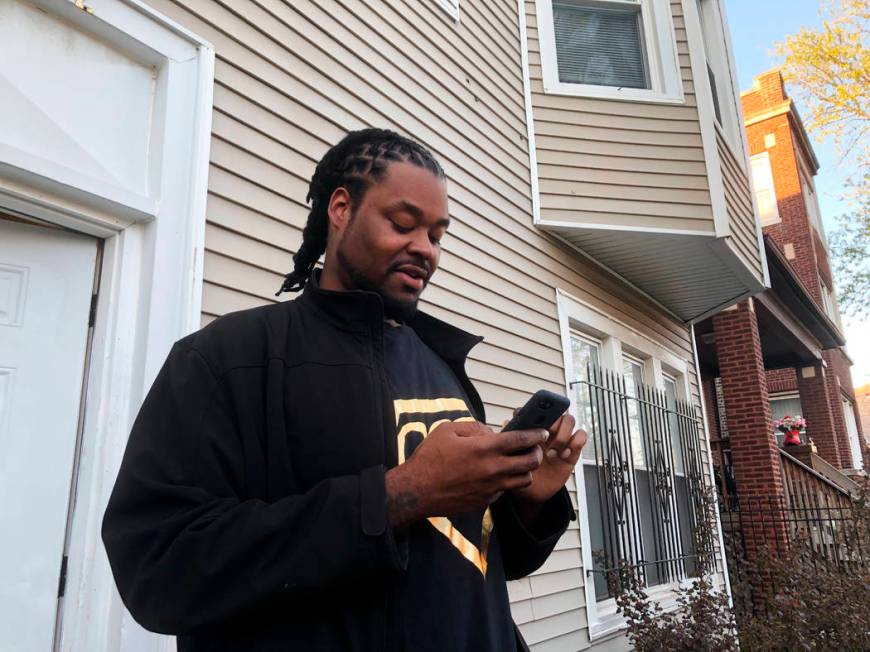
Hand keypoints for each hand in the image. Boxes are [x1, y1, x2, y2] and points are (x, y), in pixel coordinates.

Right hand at [384, 421, 548, 528]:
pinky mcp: (485, 501)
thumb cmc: (429, 458)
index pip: (521, 439)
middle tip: (534, 448)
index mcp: (484, 448)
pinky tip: (496, 476)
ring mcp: (491, 488)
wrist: (416, 491)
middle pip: (530, 462)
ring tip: (519, 463)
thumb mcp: (448, 430)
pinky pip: (505, 491)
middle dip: (538, 453)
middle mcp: (492, 469)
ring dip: (526, 470)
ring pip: (524, 480)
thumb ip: (473, 427)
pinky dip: (506, 482)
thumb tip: (489, 432)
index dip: (536, 434)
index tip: (542, 431)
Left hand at [508, 414, 585, 519]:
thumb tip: (506, 423)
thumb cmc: (518, 471)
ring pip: (569, 420)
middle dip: (551, 424)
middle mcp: (546, 429)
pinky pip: (581, 436)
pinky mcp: (573, 450)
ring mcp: (560, 438)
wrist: (531, 492)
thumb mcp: (509, 457)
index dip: (534, 412)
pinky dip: (575, 443)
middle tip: (544, 439)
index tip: (531, 426)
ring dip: (562, 435)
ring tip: (552, 452)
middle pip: (556, 411)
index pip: (535, 409)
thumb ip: (508, 441)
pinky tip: (563, 456)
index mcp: (531, 427)